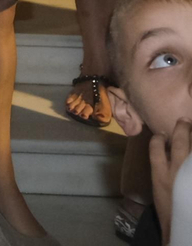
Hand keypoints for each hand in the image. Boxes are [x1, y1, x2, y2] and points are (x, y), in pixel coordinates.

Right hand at [150, 118, 191, 238]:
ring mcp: (187, 173)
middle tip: (184, 120)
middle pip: (180, 143)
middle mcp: (175, 170)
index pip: (156, 147)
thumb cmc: (168, 209)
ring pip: (189, 150)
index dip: (159, 138)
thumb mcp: (159, 189)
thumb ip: (163, 173)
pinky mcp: (191, 179)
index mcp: (159, 173)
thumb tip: (166, 158)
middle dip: (182, 129)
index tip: (162, 134)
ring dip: (191, 138)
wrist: (181, 223)